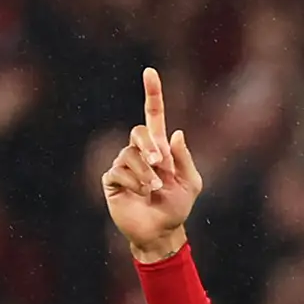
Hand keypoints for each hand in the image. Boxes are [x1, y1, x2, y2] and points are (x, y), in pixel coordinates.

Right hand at [101, 67, 204, 264]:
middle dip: (149, 146)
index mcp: (160, 148)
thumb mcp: (191, 182)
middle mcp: (140, 153)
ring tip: (153, 189)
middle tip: (160, 164)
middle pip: (138, 132)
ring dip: (144, 172)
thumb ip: (184, 158)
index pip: (153, 114)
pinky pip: (118, 171)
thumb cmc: (177, 208)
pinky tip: (141, 193)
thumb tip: (174, 133)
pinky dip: (133, 182)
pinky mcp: (113, 181)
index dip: (153, 93)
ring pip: (129, 154)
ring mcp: (124, 166)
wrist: (161, 232)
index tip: (150, 72)